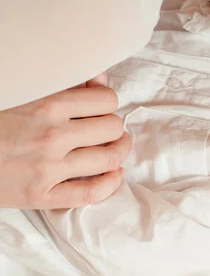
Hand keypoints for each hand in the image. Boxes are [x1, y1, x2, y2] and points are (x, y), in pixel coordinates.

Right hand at [0, 80, 130, 208]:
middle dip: (113, 127)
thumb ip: (63, 83)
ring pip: (109, 159)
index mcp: (47, 104)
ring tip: (116, 148)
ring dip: (119, 152)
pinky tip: (114, 175)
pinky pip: (91, 193)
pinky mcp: (40, 196)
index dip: (107, 103)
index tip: (101, 108)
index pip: (106, 100)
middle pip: (112, 128)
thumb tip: (100, 79)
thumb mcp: (24, 91)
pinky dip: (110, 184)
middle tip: (107, 129)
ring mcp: (48, 169)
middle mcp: (52, 136)